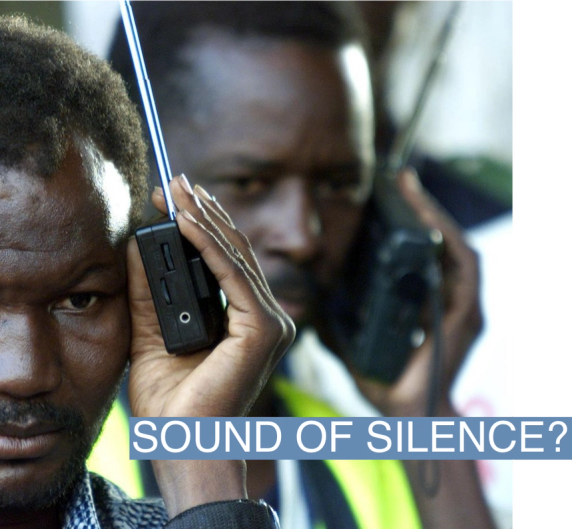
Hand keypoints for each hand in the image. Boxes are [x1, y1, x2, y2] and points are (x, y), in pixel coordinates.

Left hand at [126, 174, 293, 514]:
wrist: (181, 444)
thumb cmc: (171, 400)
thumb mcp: (150, 331)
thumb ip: (149, 290)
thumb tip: (139, 243)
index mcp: (243, 320)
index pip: (224, 260)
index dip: (199, 225)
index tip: (171, 197)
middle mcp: (263, 318)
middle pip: (232, 251)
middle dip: (201, 213)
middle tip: (173, 181)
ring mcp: (269, 324)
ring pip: (234, 256)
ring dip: (203, 219)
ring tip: (176, 189)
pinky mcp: (263, 331)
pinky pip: (232, 275)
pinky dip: (207, 245)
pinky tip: (185, 220)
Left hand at [352, 168, 482, 417]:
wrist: (407, 417)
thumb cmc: (384, 382)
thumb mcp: (352, 341)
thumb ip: (338, 320)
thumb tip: (313, 298)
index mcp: (420, 301)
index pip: (416, 251)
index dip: (405, 221)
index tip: (384, 194)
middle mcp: (445, 298)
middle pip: (436, 241)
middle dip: (420, 208)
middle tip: (399, 177)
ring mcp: (459, 305)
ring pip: (451, 247)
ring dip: (432, 215)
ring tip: (410, 186)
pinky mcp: (465, 315)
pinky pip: (460, 269)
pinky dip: (445, 241)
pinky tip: (427, 219)